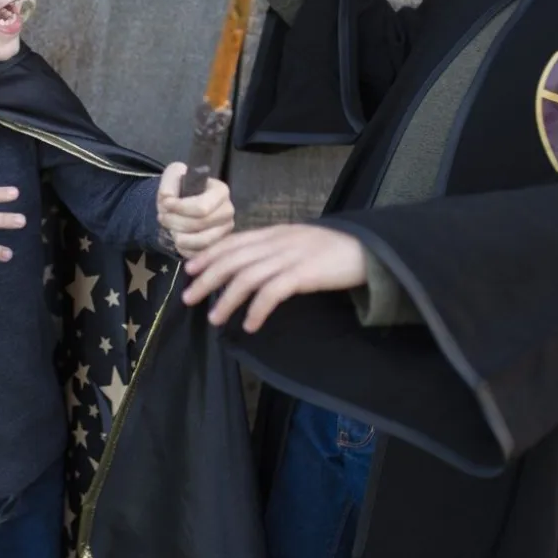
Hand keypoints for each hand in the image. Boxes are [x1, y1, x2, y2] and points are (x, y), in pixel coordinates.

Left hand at [156, 163, 234, 257]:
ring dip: (179, 236)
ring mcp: (224, 231)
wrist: (179, 205)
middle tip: (163, 217)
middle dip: (176, 222)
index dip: (180, 208)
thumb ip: (169, 182)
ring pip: (201, 242)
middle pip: (200, 224)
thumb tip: (168, 197)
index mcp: (221, 191)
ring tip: (170, 228)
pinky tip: (178, 238)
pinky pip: (199, 253)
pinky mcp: (217, 246)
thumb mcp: (172, 176)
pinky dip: (183, 249)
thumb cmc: (179, 189)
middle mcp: (227, 211)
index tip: (165, 203)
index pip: (202, 207)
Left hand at [182, 224, 366, 331]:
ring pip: (247, 276)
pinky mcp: (305, 274)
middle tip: (188, 298)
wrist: (368, 250)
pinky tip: (250, 325)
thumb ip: (274, 249)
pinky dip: (257, 309)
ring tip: (214, 318)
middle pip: (233, 259)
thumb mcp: (297, 242)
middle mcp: (278, 241)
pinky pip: (273, 292)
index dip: (210, 255)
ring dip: (227, 298)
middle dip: (207, 278)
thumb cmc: (333, 250)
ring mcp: (290, 256)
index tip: (190, 270)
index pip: (233, 241)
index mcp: (274, 232)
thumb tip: (247, 265)